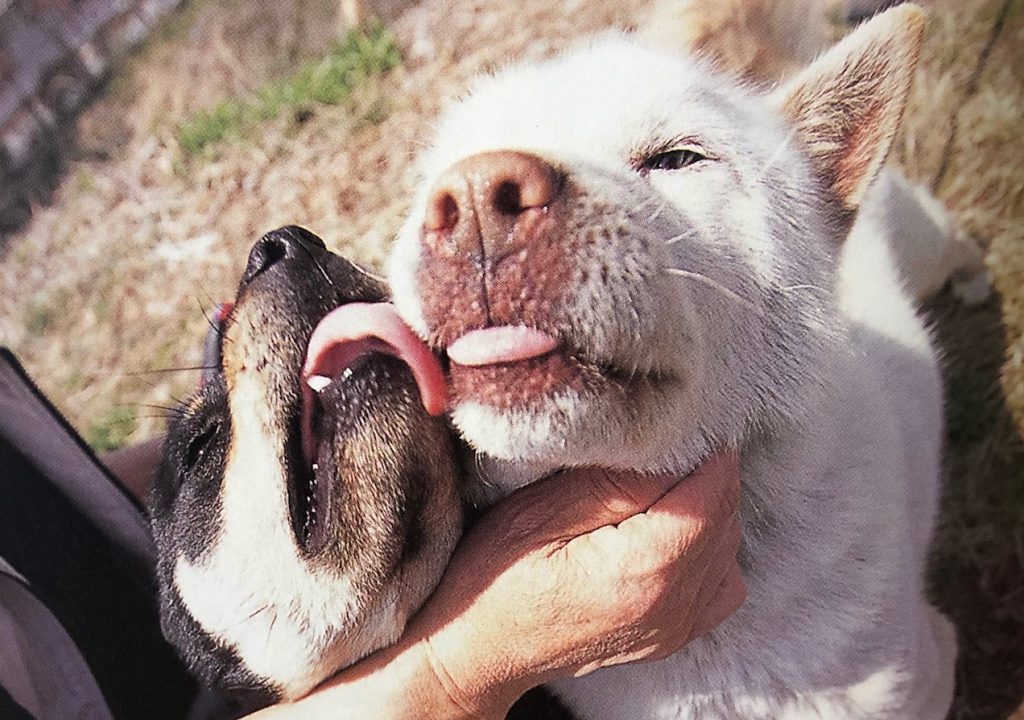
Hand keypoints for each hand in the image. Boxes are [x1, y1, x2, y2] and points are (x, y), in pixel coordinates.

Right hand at [246, 452, 743, 719]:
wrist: (476, 652)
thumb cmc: (491, 576)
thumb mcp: (538, 512)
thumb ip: (614, 480)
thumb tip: (672, 440)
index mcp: (645, 570)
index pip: (715, 484)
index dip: (696, 442)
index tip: (662, 418)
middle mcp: (675, 604)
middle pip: (726, 509)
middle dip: (697, 468)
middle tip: (647, 445)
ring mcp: (679, 626)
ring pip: (728, 539)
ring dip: (700, 504)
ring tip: (646, 488)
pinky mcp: (675, 633)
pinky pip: (720, 577)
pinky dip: (703, 544)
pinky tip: (661, 532)